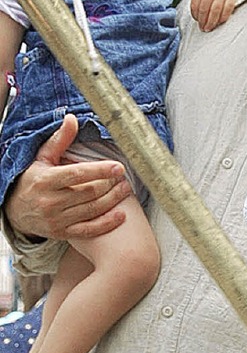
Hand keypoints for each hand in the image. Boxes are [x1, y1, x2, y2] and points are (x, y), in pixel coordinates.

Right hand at [5, 114, 130, 239]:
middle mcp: (50, 202)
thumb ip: (60, 140)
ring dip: (113, 199)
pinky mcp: (62, 233)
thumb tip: (72, 118)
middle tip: (124, 176)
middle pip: (89, 192)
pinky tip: (120, 215)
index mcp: (46, 180)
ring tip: (125, 189)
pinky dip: (106, 224)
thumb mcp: (42, 158)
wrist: (15, 212)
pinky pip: (88, 230)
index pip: (77, 174)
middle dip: (110, 184)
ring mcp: (56, 220)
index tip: (119, 166)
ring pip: (92, 210)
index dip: (101, 170)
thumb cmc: (33, 180)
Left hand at [190, 0, 239, 31]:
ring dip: (212, 23)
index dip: (195, 15)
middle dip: (203, 21)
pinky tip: (220, 22)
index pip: (195, 5)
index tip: (196, 20)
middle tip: (202, 28)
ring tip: (209, 28)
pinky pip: (226, 10)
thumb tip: (197, 10)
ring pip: (215, 12)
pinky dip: (223, 18)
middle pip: (204, 10)